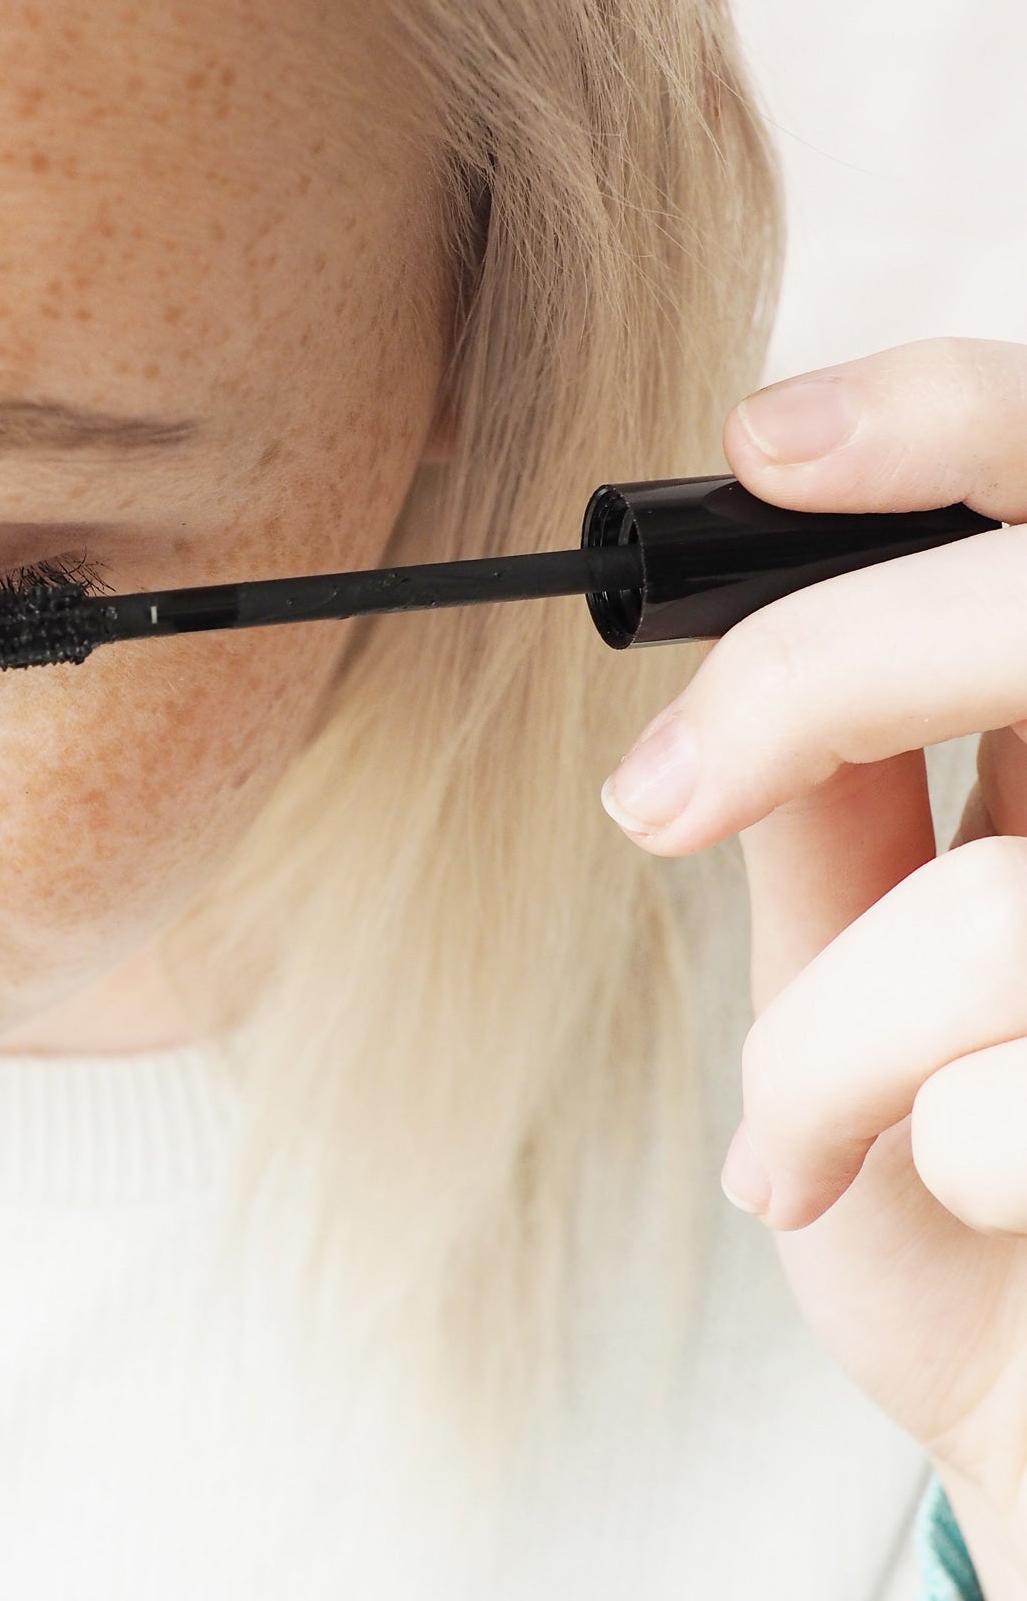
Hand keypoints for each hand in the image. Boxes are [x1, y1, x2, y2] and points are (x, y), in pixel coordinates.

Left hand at [599, 337, 1026, 1593]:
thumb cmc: (970, 1232)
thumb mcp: (858, 995)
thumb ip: (839, 823)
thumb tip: (744, 656)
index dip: (944, 414)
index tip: (759, 443)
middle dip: (814, 671)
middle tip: (655, 799)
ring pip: (993, 904)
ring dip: (833, 1044)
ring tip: (803, 1146)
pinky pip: (1010, 1088)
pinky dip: (919, 1161)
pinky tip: (959, 1214)